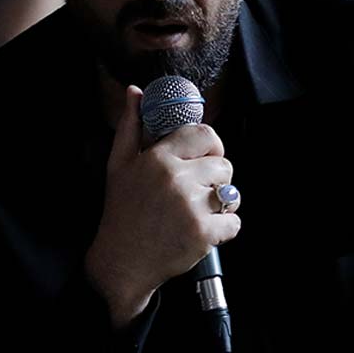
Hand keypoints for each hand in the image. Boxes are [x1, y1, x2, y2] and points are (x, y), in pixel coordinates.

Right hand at [85, 85, 240, 325]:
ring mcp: (191, 206)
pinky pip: (234, 222)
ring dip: (222, 203)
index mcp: (158, 158)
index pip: (205, 134)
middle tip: (197, 193)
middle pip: (224, 165)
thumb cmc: (122, 212)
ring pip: (232, 193)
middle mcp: (176, 179)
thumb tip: (135, 91)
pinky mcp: (202, 233)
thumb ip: (131, 126)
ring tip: (199, 211)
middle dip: (216, 179)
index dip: (211, 147)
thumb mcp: (119, 164)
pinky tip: (203, 231)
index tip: (205, 160)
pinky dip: (225, 229)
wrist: (122, 261)